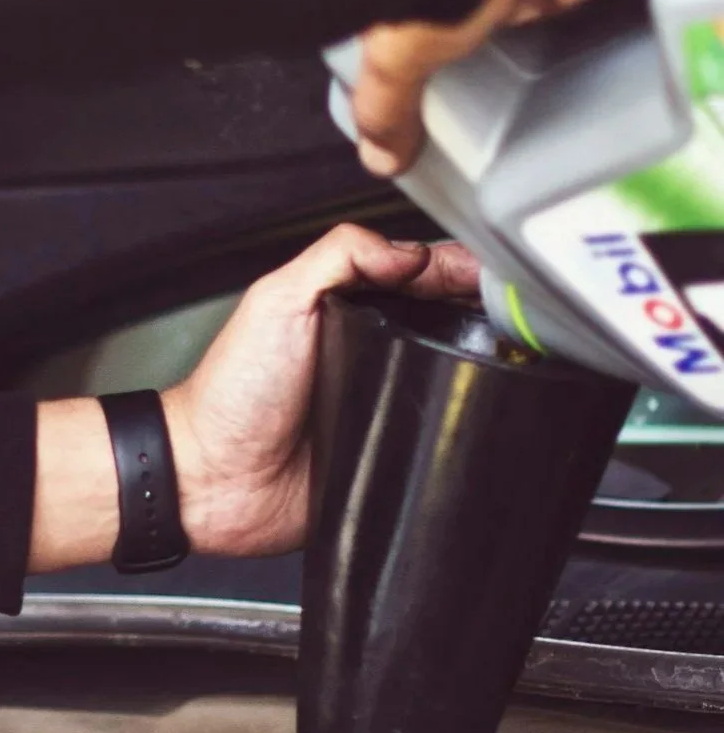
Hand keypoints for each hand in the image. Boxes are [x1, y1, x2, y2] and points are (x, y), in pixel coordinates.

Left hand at [27, 225, 478, 571]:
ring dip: (486, 371)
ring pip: (456, 380)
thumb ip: (338, 257)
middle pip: (450, 324)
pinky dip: (462, 430)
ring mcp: (386, 403)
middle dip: (489, 317)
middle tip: (517, 317)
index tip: (496, 273)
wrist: (215, 480)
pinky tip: (485, 419)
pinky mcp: (393, 453)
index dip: (461, 270)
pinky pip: (440, 440)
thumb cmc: (232, 395)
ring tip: (516, 362)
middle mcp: (374, 352)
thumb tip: (409, 251)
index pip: (421, 276)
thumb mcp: (278, 300)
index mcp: (349, 309)